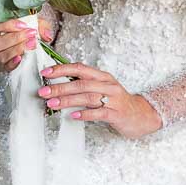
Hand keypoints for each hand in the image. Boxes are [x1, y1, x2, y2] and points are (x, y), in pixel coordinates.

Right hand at [0, 16, 54, 71]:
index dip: (7, 26)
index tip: (23, 25)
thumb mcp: (34, 22)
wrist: (30, 39)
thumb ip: (41, 26)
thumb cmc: (27, 28)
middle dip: (16, 38)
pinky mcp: (5, 65)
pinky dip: (14, 63)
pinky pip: (6, 66)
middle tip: (31, 34)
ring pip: (2, 55)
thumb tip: (47, 35)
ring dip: (18, 49)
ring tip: (31, 44)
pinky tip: (21, 58)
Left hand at [36, 61, 162, 139]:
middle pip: (81, 83)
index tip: (45, 73)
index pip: (80, 68)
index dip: (62, 69)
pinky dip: (85, 114)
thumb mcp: (103, 89)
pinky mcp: (117, 113)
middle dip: (60, 87)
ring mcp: (114, 99)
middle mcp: (108, 85)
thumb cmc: (118, 103)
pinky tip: (73, 116)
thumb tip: (59, 85)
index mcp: (102, 77)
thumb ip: (85, 86)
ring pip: (87, 97)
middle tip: (43, 92)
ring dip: (68, 100)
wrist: (142, 115)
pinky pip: (99, 113)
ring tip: (52, 104)